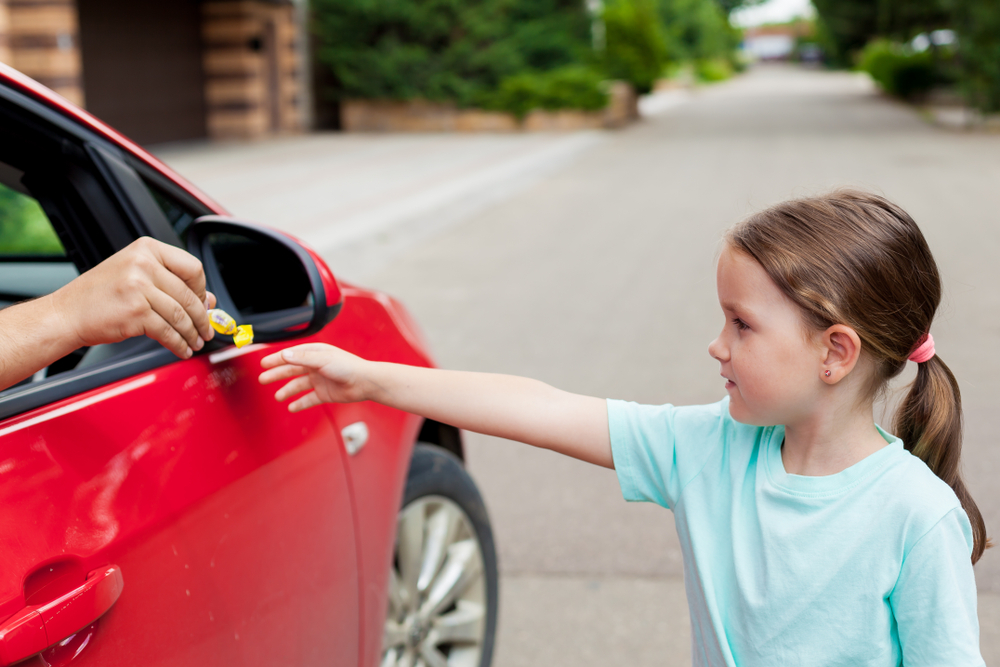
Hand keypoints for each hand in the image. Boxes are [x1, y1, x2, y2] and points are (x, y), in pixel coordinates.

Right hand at [51, 237, 215, 358]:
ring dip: (192, 334)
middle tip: (206, 331)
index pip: (192, 267)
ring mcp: (139, 287)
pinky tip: (181, 348)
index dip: (202, 290)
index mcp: (147, 249)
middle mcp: (144, 264)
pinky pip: (168, 331)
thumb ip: (172, 284)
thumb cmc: (99, 296)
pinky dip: (178, 343)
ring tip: (195, 343)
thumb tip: (209, 300)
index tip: (204, 304)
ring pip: (181, 315)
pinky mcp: (136, 312)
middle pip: (189, 294)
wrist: (66, 314)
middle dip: (202, 318)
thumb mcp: (136, 278)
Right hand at [259, 343, 369, 410]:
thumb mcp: (322, 359)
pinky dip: (300, 403)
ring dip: (287, 390)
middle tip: (263, 379)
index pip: (292, 355)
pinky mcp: (325, 394)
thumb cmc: (348, 366)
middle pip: (292, 371)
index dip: (277, 359)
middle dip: (277, 375)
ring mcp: (320, 380)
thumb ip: (302, 358)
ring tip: (278, 396)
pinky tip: (292, 407)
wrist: (365, 383)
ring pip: (298, 386)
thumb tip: (284, 355)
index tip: (263, 364)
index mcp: (316, 353)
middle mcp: (316, 366)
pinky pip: (308, 399)